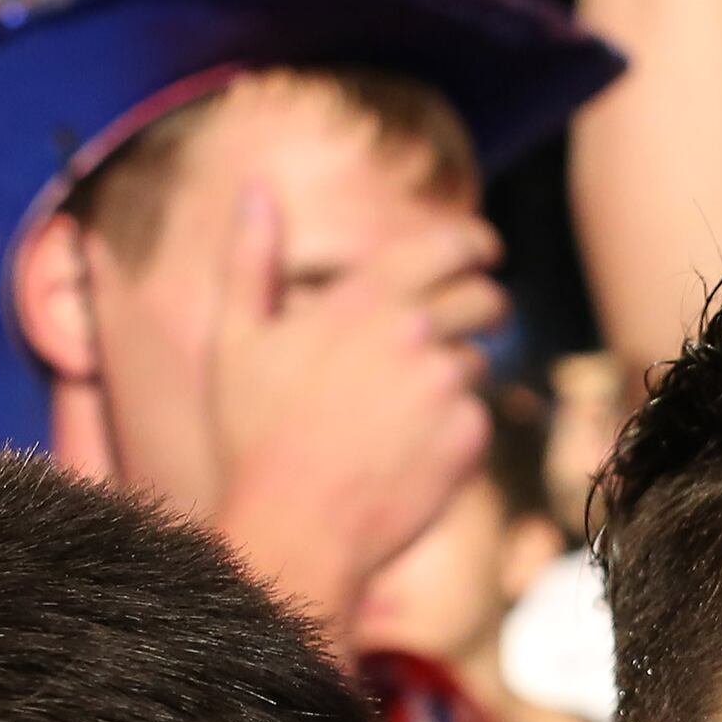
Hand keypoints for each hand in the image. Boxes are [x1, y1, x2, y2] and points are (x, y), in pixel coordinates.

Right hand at [200, 186, 502, 624]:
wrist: (292, 532)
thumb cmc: (254, 437)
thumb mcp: (236, 340)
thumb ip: (252, 258)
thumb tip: (255, 189)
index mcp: (367, 297)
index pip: (451, 244)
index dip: (476, 243)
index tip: (484, 251)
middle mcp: (417, 332)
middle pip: (485, 299)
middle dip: (484, 306)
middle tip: (477, 319)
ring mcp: (448, 387)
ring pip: (475, 365)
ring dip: (451, 378)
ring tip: (396, 416)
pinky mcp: (468, 439)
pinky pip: (474, 421)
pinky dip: (451, 432)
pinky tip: (404, 456)